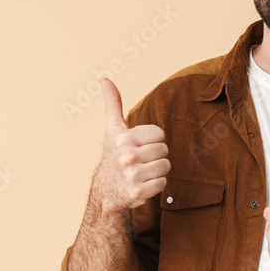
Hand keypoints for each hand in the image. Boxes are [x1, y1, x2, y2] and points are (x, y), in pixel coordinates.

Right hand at [93, 78, 170, 212]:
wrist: (106, 190)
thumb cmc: (115, 155)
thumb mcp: (113, 129)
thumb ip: (113, 103)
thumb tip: (104, 78)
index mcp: (123, 138)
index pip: (160, 134)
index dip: (152, 140)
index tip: (139, 146)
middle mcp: (126, 156)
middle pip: (164, 150)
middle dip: (156, 156)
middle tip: (141, 161)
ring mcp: (132, 175)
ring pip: (166, 166)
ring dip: (157, 170)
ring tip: (142, 172)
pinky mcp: (138, 192)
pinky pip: (163, 183)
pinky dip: (156, 185)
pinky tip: (143, 184)